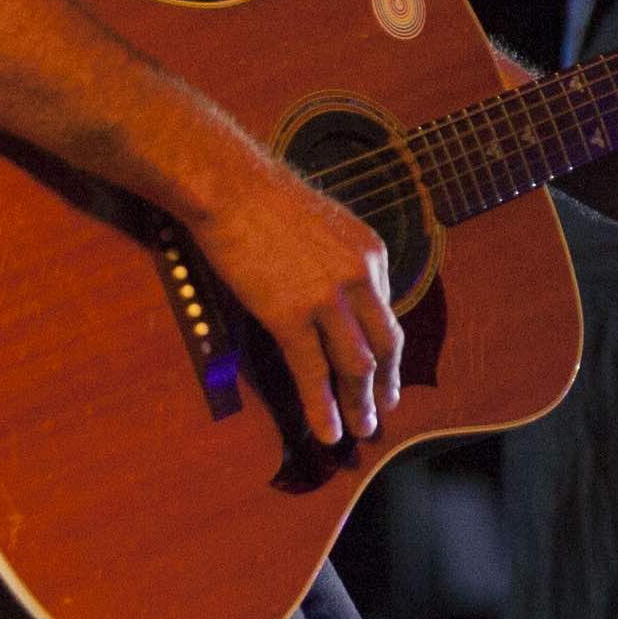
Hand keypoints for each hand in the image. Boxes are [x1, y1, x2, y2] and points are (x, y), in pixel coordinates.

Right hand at [188, 158, 404, 448]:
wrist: (231, 187)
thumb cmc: (267, 201)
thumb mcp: (326, 224)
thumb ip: (341, 262)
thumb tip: (342, 297)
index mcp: (372, 255)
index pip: (386, 312)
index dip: (385, 348)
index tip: (383, 372)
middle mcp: (361, 278)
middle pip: (385, 345)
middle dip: (386, 384)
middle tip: (384, 410)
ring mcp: (327, 300)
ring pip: (357, 366)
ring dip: (361, 404)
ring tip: (362, 430)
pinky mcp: (290, 316)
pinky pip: (313, 373)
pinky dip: (324, 408)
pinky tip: (329, 431)